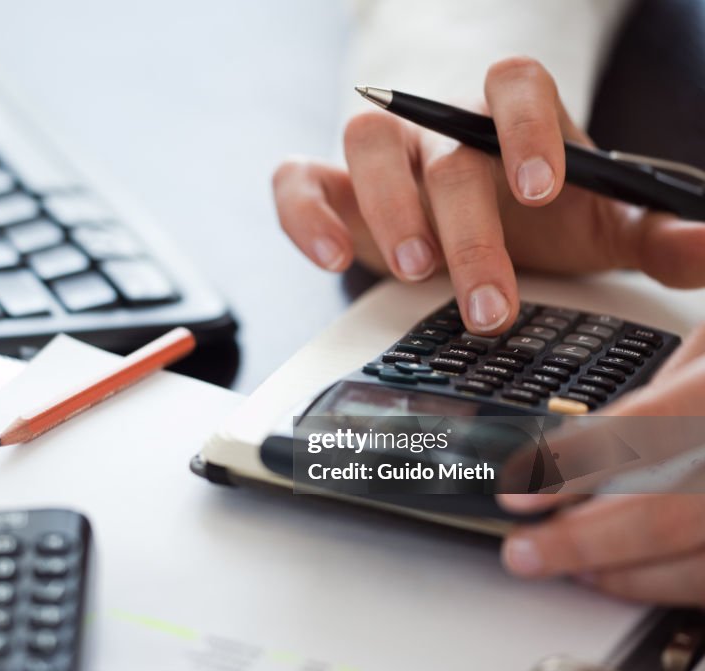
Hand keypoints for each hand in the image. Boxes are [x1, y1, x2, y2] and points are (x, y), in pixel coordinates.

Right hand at [273, 57, 704, 333]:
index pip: (514, 84)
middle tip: (489, 303)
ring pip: (366, 143)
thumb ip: (657, 232)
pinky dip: (304, 215)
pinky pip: (296, 181)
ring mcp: (380, 153)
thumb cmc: (538, 213)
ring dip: (387, 207)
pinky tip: (333, 257)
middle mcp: (440, 127)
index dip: (524, 127)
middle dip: (469, 229)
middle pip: (446, 148)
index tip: (542, 188)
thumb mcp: (601, 221)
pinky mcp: (327, 184)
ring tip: (416, 273)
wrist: (465, 206)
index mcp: (511, 120)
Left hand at [498, 324, 704, 605]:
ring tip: (572, 566)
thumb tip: (588, 436)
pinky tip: (634, 576)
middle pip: (668, 513)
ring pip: (702, 563)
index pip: (641, 435)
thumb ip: (664, 382)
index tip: (519, 489)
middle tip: (525, 552)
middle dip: (583, 541)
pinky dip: (676, 585)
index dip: (571, 468)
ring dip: (628, 574)